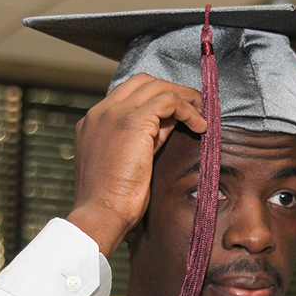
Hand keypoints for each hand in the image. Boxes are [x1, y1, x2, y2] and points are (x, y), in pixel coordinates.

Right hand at [67, 74, 206, 256]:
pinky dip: (188, 109)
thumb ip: (142, 139)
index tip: (177, 114)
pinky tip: (199, 125)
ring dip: (185, 98)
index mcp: (93, 122)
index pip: (129, 94)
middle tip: (195, 106)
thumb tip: (167, 125)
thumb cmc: (113, 199)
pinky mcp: (133, 121)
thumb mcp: (125, 162)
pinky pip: (168, 101)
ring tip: (202, 115)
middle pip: (143, 82)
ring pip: (157, 87)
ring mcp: (115, 114)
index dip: (156, 100)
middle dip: (172, 90)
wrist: (102, 212)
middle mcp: (101, 112)